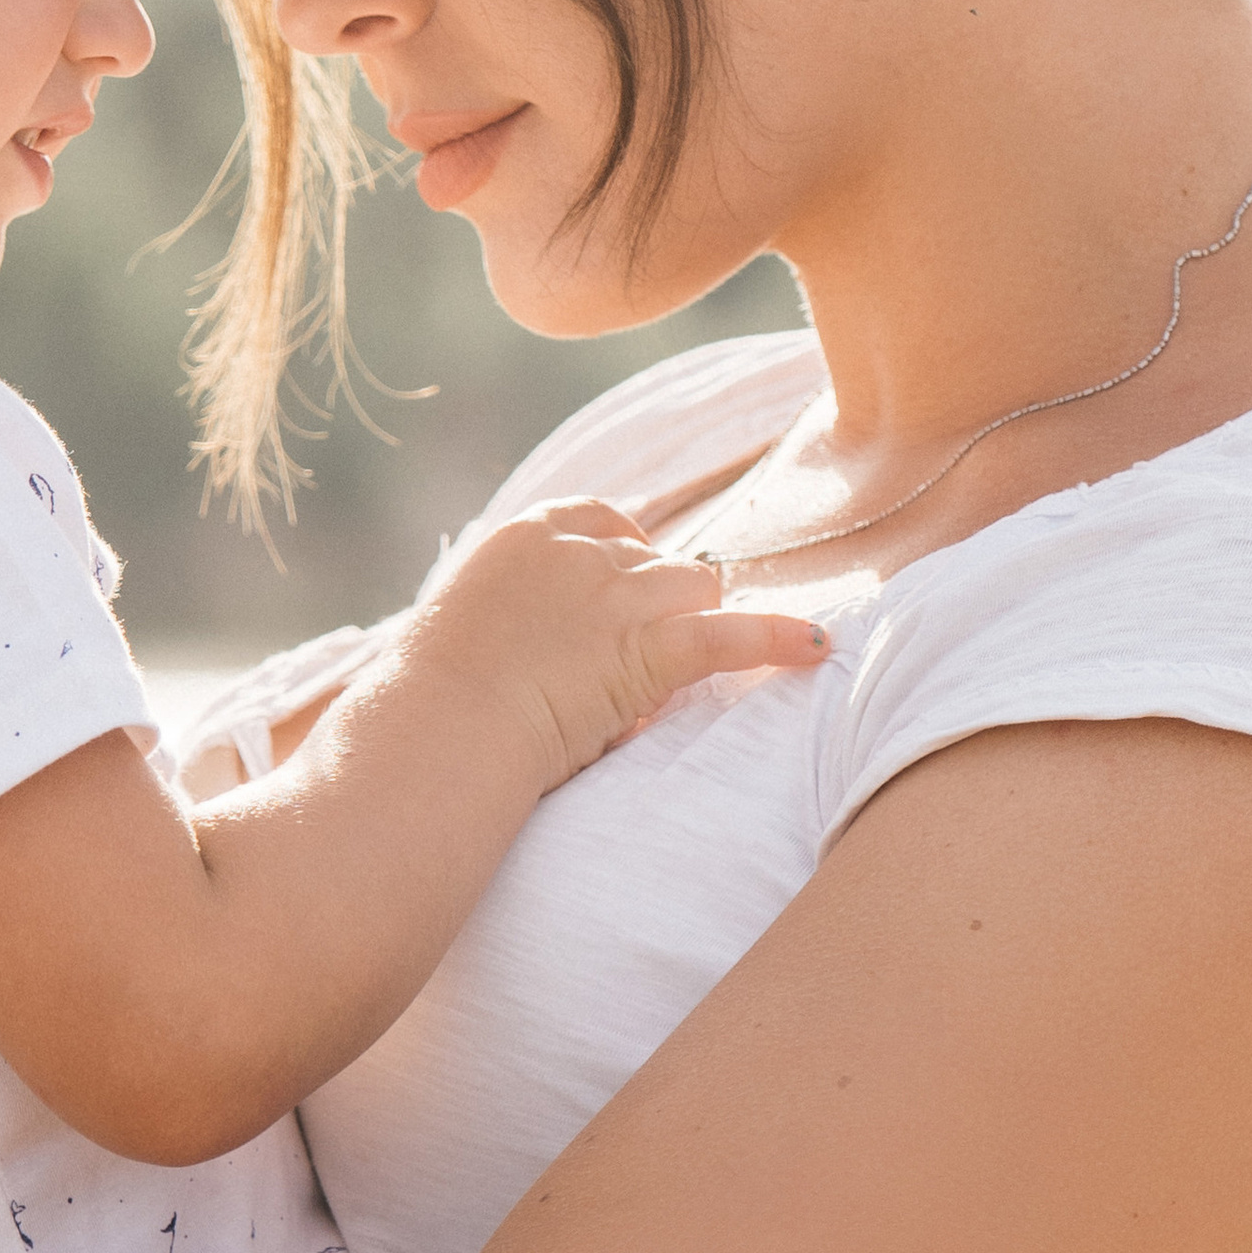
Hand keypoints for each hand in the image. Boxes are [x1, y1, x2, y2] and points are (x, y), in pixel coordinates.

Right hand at [409, 499, 827, 789]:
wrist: (439, 731)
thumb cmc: (435, 700)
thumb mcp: (467, 629)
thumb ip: (515, 613)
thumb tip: (554, 642)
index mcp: (526, 536)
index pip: (603, 521)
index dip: (626, 558)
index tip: (626, 594)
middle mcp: (578, 551)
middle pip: (656, 558)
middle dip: (659, 604)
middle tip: (641, 657)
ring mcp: (616, 592)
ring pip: (694, 588)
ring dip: (691, 626)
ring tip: (676, 673)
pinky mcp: (646, 644)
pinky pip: (728, 634)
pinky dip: (776, 639)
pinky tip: (817, 645)